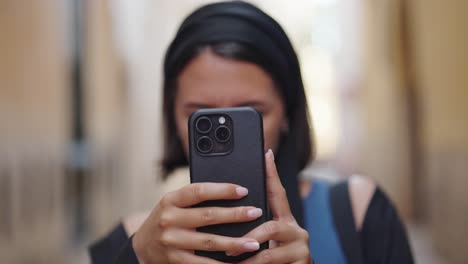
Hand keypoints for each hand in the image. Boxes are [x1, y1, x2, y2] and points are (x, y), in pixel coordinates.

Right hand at [132, 182, 263, 263]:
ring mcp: (172, 242)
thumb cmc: (165, 220)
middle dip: (236, 215)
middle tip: (255, 213)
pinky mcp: (176, 261)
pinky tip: (237, 262)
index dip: (222, 190)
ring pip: (209, 242)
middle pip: (208, 216)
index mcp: (170, 200)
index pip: (199, 191)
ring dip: (234, 243)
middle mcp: (169, 219)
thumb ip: (193, 199)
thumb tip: (230, 193)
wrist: (141, 247)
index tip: (243, 190)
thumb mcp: (172, 204)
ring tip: (253, 243)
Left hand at [228, 149, 312, 263]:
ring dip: (247, 260)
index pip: (277, 193)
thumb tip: (228, 214)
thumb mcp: (265, 240)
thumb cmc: (273, 260)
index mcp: (285, 220)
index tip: (265, 154)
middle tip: (228, 248)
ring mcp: (301, 248)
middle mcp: (296, 230)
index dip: (271, 174)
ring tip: (231, 262)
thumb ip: (255, 228)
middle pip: (271, 226)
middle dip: (248, 237)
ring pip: (268, 253)